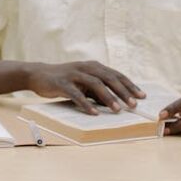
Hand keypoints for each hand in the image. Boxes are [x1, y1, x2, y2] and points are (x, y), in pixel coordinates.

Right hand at [27, 61, 144, 114]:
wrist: (38, 75)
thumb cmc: (65, 80)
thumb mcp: (83, 83)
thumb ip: (97, 90)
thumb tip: (116, 103)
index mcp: (93, 66)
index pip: (115, 74)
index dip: (129, 84)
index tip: (142, 96)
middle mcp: (85, 67)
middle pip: (108, 77)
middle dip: (123, 91)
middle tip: (134, 104)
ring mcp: (73, 74)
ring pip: (94, 84)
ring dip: (107, 97)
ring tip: (117, 110)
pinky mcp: (62, 83)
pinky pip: (76, 94)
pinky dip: (86, 104)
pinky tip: (93, 113)